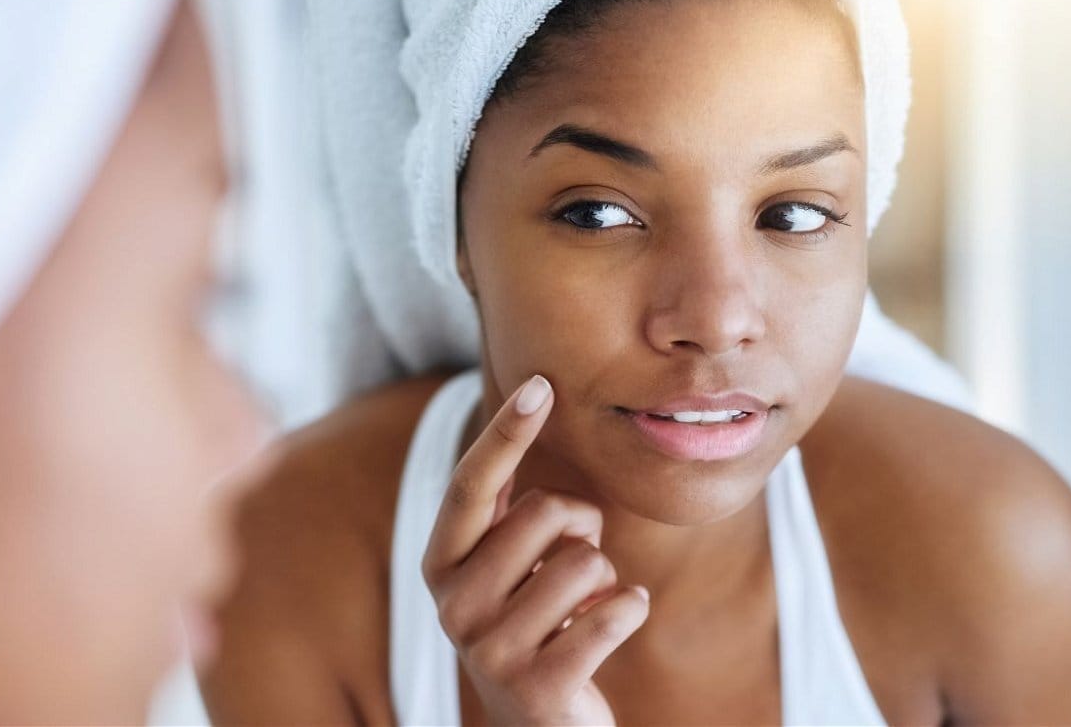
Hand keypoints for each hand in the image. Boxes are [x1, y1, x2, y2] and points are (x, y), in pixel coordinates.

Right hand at [421, 375, 649, 725]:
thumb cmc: (532, 627)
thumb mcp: (505, 567)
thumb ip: (504, 506)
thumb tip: (524, 402)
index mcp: (440, 564)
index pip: (471, 484)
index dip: (506, 433)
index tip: (540, 385)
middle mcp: (453, 604)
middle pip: (546, 513)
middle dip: (583, 526)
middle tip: (577, 561)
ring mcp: (490, 649)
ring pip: (587, 562)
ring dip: (606, 580)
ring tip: (584, 609)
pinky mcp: (538, 686)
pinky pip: (615, 612)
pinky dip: (630, 610)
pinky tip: (611, 627)